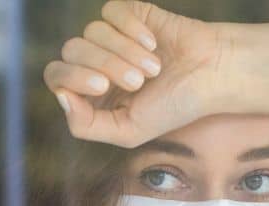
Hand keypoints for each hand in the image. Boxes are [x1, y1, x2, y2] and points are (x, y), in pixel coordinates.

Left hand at [42, 1, 268, 148]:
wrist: (211, 74)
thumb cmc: (174, 106)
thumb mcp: (129, 131)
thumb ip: (86, 125)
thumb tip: (60, 98)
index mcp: (90, 92)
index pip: (56, 75)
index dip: (72, 78)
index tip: (102, 85)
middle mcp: (96, 61)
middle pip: (72, 51)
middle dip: (105, 65)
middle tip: (137, 82)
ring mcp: (112, 35)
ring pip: (92, 31)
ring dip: (125, 51)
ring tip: (154, 68)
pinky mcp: (130, 13)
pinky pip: (112, 12)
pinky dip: (133, 29)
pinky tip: (155, 43)